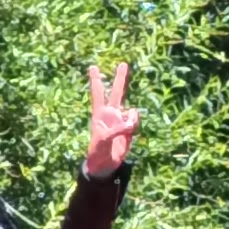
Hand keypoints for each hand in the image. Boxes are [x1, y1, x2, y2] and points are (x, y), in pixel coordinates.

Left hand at [78, 53, 141, 183]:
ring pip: (130, 110)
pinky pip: (135, 122)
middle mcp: (111, 114)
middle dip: (120, 78)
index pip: (98, 93)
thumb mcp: (104, 139)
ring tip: (127, 128)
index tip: (93, 67)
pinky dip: (134, 125)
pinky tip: (130, 130)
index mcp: (100, 114)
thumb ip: (118, 128)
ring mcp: (121, 121)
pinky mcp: (129, 130)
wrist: (105, 165)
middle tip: (123, 63)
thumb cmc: (98, 151)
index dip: (96, 80)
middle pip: (117, 93)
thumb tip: (131, 120)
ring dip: (131, 117)